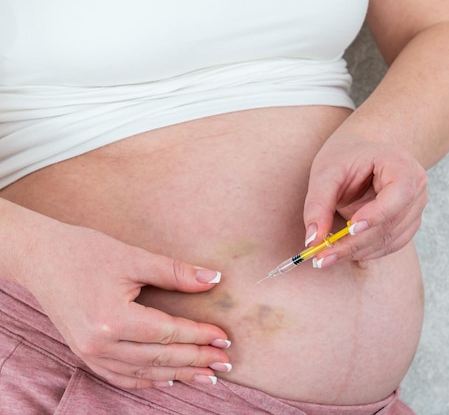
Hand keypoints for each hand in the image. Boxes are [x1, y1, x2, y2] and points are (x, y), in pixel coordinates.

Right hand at [22, 222, 229, 388]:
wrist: (41, 257)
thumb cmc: (85, 251)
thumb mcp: (134, 257)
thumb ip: (176, 272)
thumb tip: (214, 279)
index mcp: (113, 319)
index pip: (168, 333)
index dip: (199, 336)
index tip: (224, 338)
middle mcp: (100, 343)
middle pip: (159, 358)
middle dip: (195, 360)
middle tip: (224, 363)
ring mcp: (89, 352)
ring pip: (143, 372)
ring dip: (177, 375)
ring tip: (206, 376)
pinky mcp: (84, 353)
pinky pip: (120, 375)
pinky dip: (146, 380)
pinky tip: (168, 380)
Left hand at [303, 133, 427, 264]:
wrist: (360, 153)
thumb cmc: (345, 156)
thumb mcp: (326, 172)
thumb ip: (319, 204)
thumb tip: (313, 239)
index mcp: (401, 164)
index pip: (400, 193)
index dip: (378, 213)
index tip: (350, 229)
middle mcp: (416, 187)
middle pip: (391, 222)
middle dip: (356, 242)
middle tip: (323, 256)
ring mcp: (416, 207)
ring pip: (390, 239)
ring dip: (358, 251)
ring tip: (326, 256)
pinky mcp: (408, 223)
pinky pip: (390, 244)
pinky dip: (366, 252)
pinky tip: (343, 252)